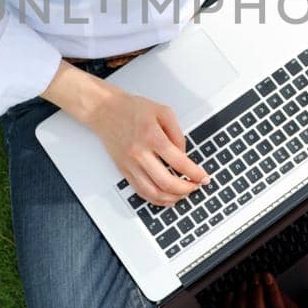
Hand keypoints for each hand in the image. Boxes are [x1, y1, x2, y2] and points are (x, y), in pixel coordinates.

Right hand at [88, 86, 210, 207]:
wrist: (104, 110)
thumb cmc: (131, 108)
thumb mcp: (162, 111)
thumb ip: (177, 133)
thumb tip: (184, 155)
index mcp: (152, 136)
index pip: (179, 162)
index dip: (195, 173)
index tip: (203, 177)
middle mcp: (139, 153)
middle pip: (167, 182)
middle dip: (186, 189)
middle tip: (196, 187)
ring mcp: (130, 164)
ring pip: (153, 192)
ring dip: (172, 198)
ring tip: (183, 194)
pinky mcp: (123, 170)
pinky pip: (140, 191)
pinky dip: (156, 199)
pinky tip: (166, 198)